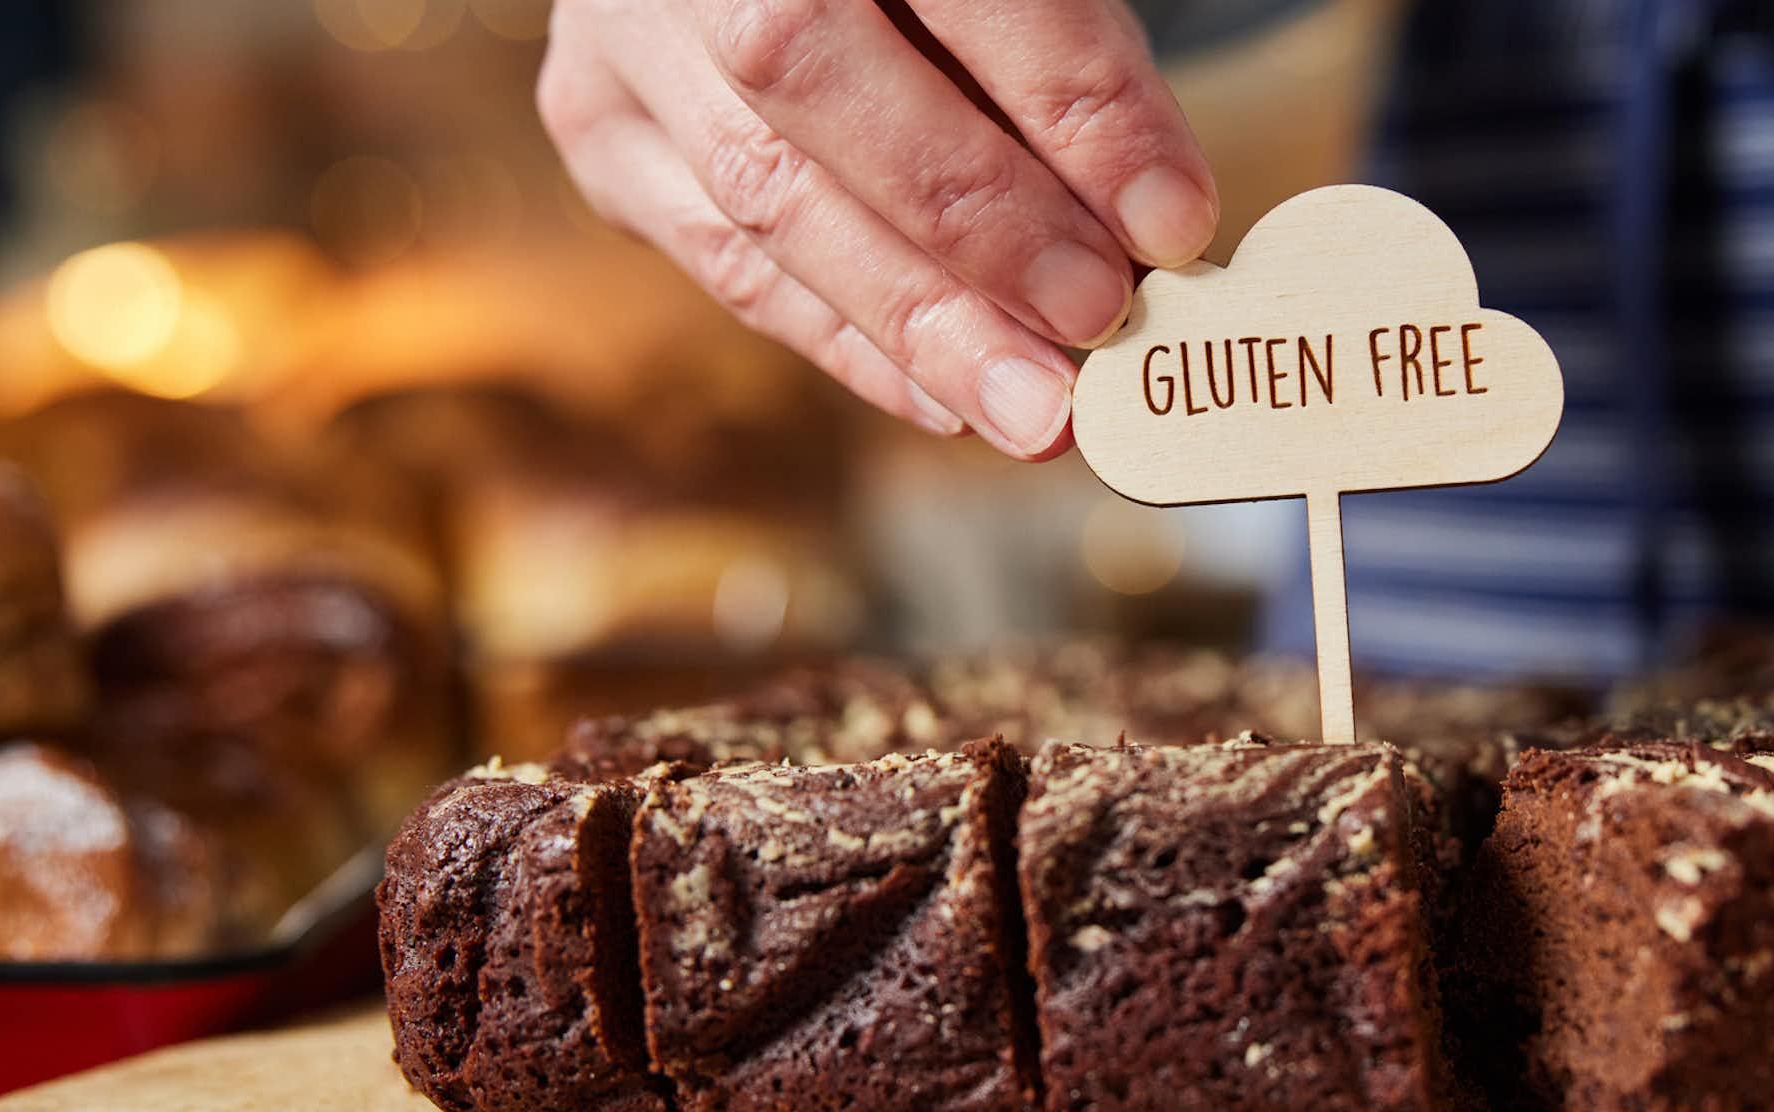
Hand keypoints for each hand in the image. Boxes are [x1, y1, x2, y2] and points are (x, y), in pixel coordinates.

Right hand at [539, 0, 1219, 459]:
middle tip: (1097, 322)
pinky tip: (948, 402)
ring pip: (765, 195)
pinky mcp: (600, 130)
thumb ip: (1067, 69)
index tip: (1172, 217)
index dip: (1070, 99)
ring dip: (917, 323)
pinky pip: (731, 263)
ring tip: (1037, 412)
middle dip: (975, 224)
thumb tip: (1149, 233)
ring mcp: (625, 35)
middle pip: (816, 81)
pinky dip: (852, 344)